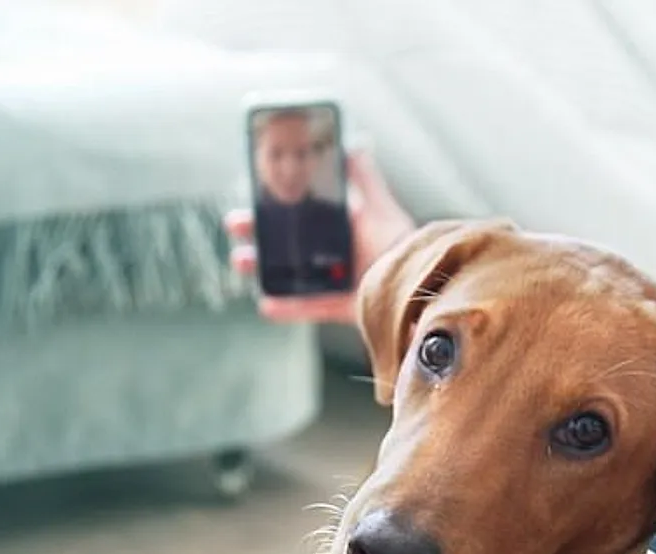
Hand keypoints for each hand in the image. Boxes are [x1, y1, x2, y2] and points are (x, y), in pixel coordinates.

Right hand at [227, 149, 415, 324]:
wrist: (420, 282)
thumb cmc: (400, 243)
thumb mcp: (379, 205)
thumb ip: (365, 176)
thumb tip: (353, 142)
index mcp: (342, 230)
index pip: (301, 216)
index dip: (274, 208)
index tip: (251, 198)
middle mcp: (337, 255)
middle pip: (288, 245)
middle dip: (259, 235)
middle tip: (235, 225)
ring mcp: (338, 283)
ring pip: (291, 277)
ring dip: (263, 270)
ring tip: (241, 262)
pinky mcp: (342, 308)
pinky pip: (308, 309)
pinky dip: (286, 308)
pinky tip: (264, 305)